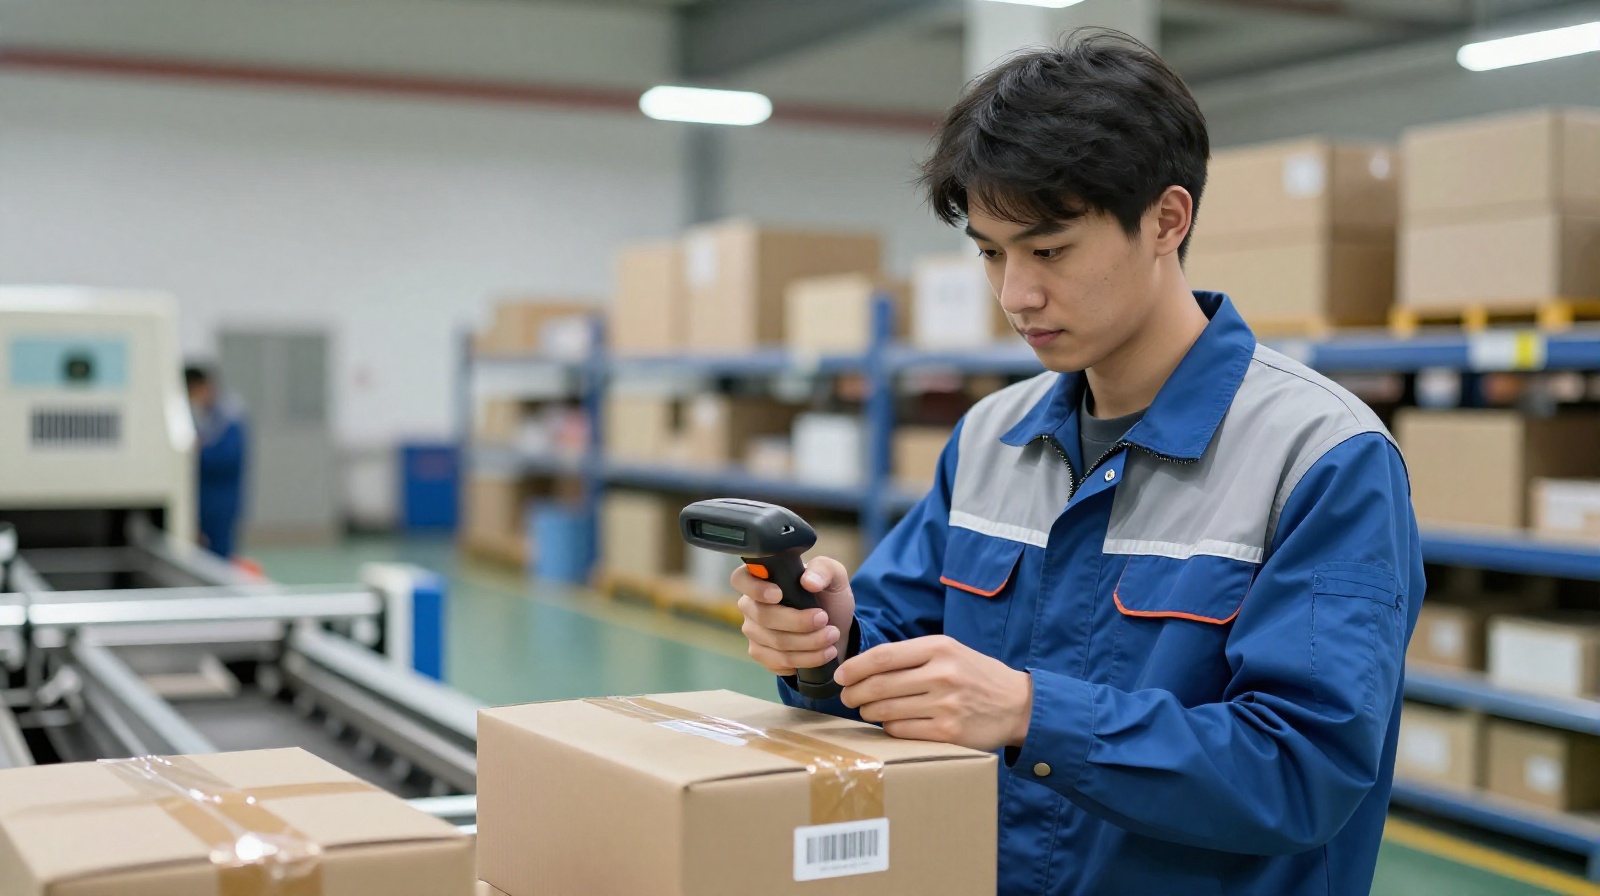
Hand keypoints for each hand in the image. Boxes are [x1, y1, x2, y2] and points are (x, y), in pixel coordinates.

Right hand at [733, 557, 855, 677]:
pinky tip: (824, 653)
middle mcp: (751, 605)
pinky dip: (806, 659)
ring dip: (808, 642)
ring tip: (833, 636)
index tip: (779, 595)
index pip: (741, 579)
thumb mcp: (835, 576)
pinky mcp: (762, 654)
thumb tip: (808, 582)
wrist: (835, 627)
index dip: (755, 588)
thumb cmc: (828, 596)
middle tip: (824, 619)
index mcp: (762, 578)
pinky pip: (778, 661)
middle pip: (763, 617)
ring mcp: (754, 631)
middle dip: (798, 622)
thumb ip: (824, 570)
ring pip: (775, 642)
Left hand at [836, 635, 1032, 752]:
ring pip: (886, 711)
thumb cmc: (974, 675)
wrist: (1017, 704)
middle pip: (879, 685)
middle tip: (847, 697)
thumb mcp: (949, 651)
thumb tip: (862, 667)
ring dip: (869, 712)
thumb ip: (911, 656)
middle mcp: (942, 674)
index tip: (841, 675)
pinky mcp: (948, 733)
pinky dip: (889, 729)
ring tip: (867, 710)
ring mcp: (946, 705)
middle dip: (854, 693)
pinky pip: (902, 732)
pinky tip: (891, 724)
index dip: (854, 667)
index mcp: (939, 648)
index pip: (882, 656)